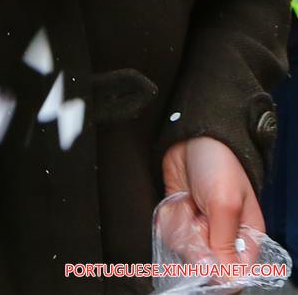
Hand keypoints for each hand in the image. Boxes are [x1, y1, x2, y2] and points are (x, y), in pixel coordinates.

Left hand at [162, 137, 263, 263]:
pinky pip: (169, 232)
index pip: (234, 272)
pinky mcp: (181, 217)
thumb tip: (227, 278)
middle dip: (194, 238)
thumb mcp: (225, 203)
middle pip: (204, 263)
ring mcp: (200, 226)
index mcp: (246, 235)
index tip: (205, 249)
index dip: (217, 267)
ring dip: (180, 224)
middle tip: (197, 215)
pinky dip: (169, 217)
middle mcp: (223, 235)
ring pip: (183, 248)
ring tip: (188, 202)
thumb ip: (224, 242)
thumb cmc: (217, 164)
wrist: (192, 136)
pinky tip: (177, 201)